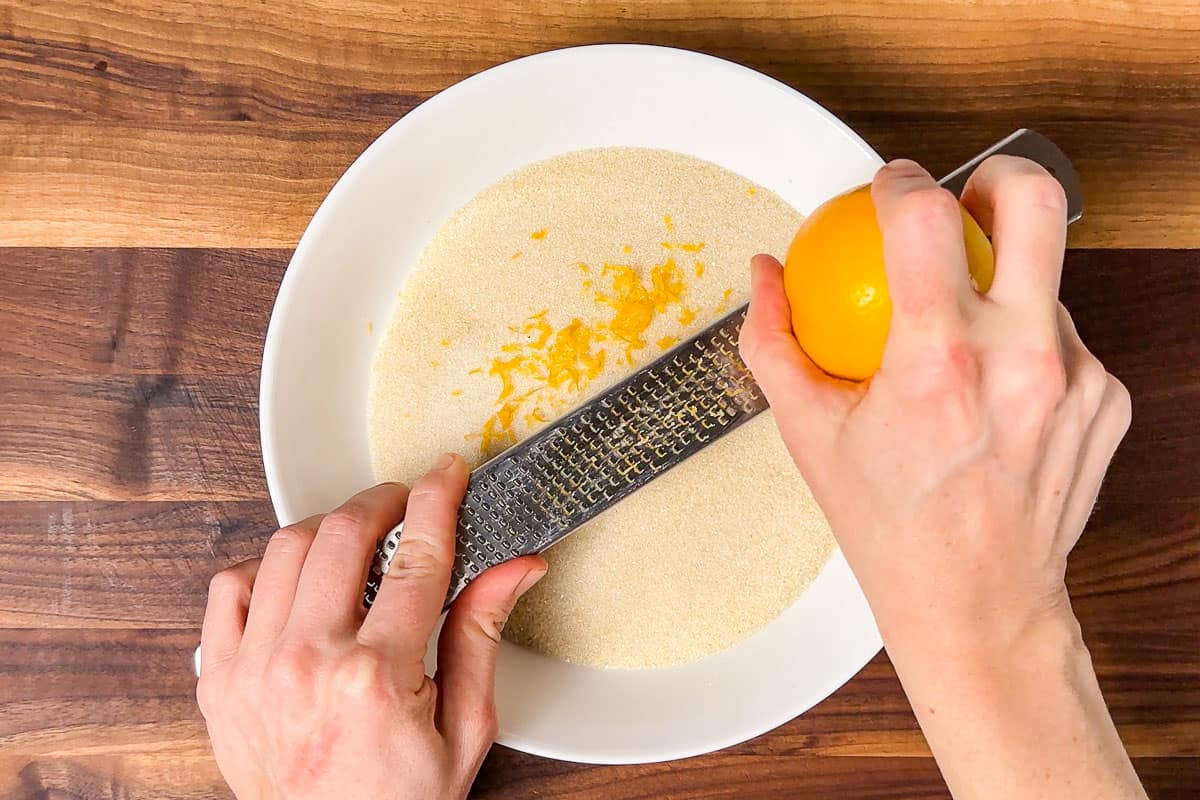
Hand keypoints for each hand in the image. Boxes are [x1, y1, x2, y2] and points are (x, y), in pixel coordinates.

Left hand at [197, 454, 545, 799]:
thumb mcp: (464, 728)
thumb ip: (482, 636)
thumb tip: (516, 567)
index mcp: (377, 677)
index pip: (415, 556)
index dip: (437, 499)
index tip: (447, 472)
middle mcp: (308, 664)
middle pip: (343, 533)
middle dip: (382, 500)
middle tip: (404, 502)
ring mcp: (253, 669)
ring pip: (285, 547)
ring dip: (327, 527)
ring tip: (356, 539)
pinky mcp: (219, 680)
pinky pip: (229, 585)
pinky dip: (265, 566)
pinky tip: (298, 579)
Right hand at [741, 156, 1142, 798]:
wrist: (976, 600)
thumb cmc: (890, 526)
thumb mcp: (808, 432)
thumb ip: (774, 341)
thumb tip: (765, 276)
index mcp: (937, 359)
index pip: (926, 215)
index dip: (900, 180)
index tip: (888, 187)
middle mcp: (1020, 357)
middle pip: (1033, 201)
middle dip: (995, 177)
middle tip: (966, 202)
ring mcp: (1075, 376)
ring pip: (1047, 276)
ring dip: (1004, 286)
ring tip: (964, 343)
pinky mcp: (1107, 397)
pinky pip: (1065, 335)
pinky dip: (1027, 343)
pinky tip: (993, 393)